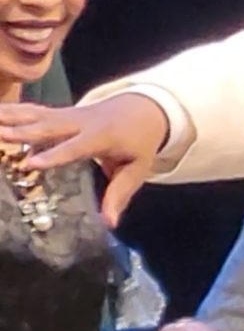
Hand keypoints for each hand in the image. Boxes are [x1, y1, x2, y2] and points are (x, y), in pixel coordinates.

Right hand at [0, 93, 168, 225]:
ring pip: (36, 115)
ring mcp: (67, 114)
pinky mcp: (58, 112)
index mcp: (101, 136)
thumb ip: (120, 194)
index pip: (75, 147)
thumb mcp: (136, 168)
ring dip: (10, 116)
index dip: (54, 156)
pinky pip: (32, 111)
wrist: (143, 108)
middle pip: (49, 127)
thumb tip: (109, 222)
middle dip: (23, 132)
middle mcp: (80, 123)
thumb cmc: (139, 142)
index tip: (30, 163)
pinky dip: (11, 110)